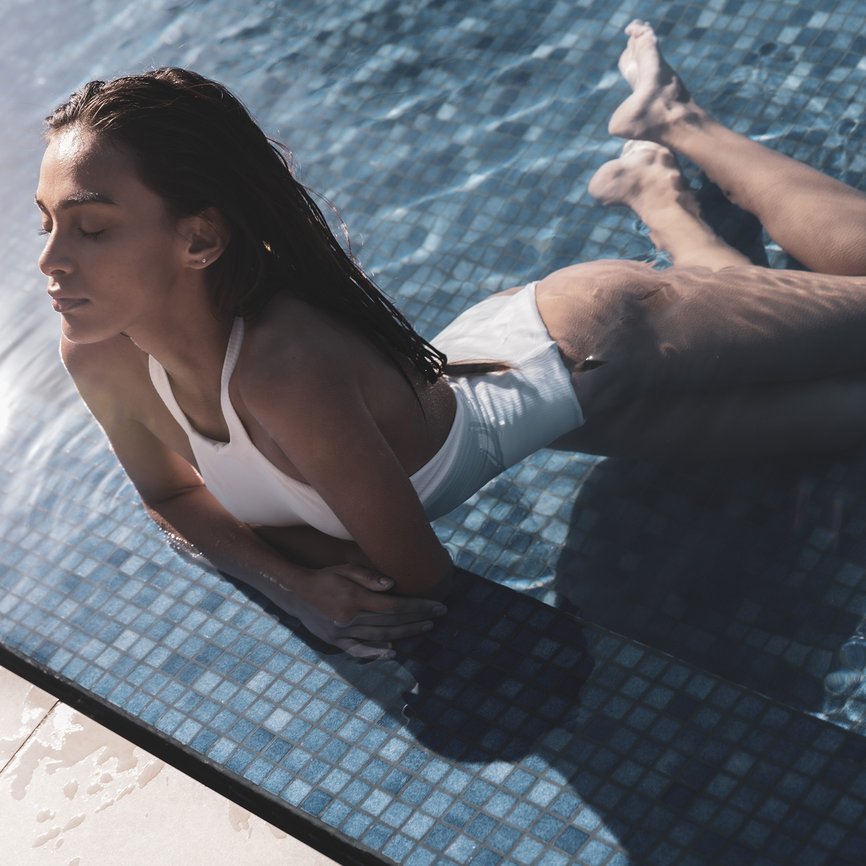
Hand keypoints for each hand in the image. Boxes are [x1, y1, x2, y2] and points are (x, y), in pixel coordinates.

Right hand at [289, 564, 447, 658]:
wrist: (295, 593)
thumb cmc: (324, 577)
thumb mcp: (344, 569)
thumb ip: (368, 577)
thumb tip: (392, 585)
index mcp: (354, 598)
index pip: (394, 605)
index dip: (418, 606)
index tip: (437, 605)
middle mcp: (350, 618)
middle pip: (392, 622)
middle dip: (418, 619)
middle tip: (439, 616)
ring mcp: (343, 632)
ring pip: (381, 636)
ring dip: (406, 634)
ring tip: (425, 628)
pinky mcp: (336, 642)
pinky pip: (359, 650)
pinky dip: (376, 653)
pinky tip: (393, 652)